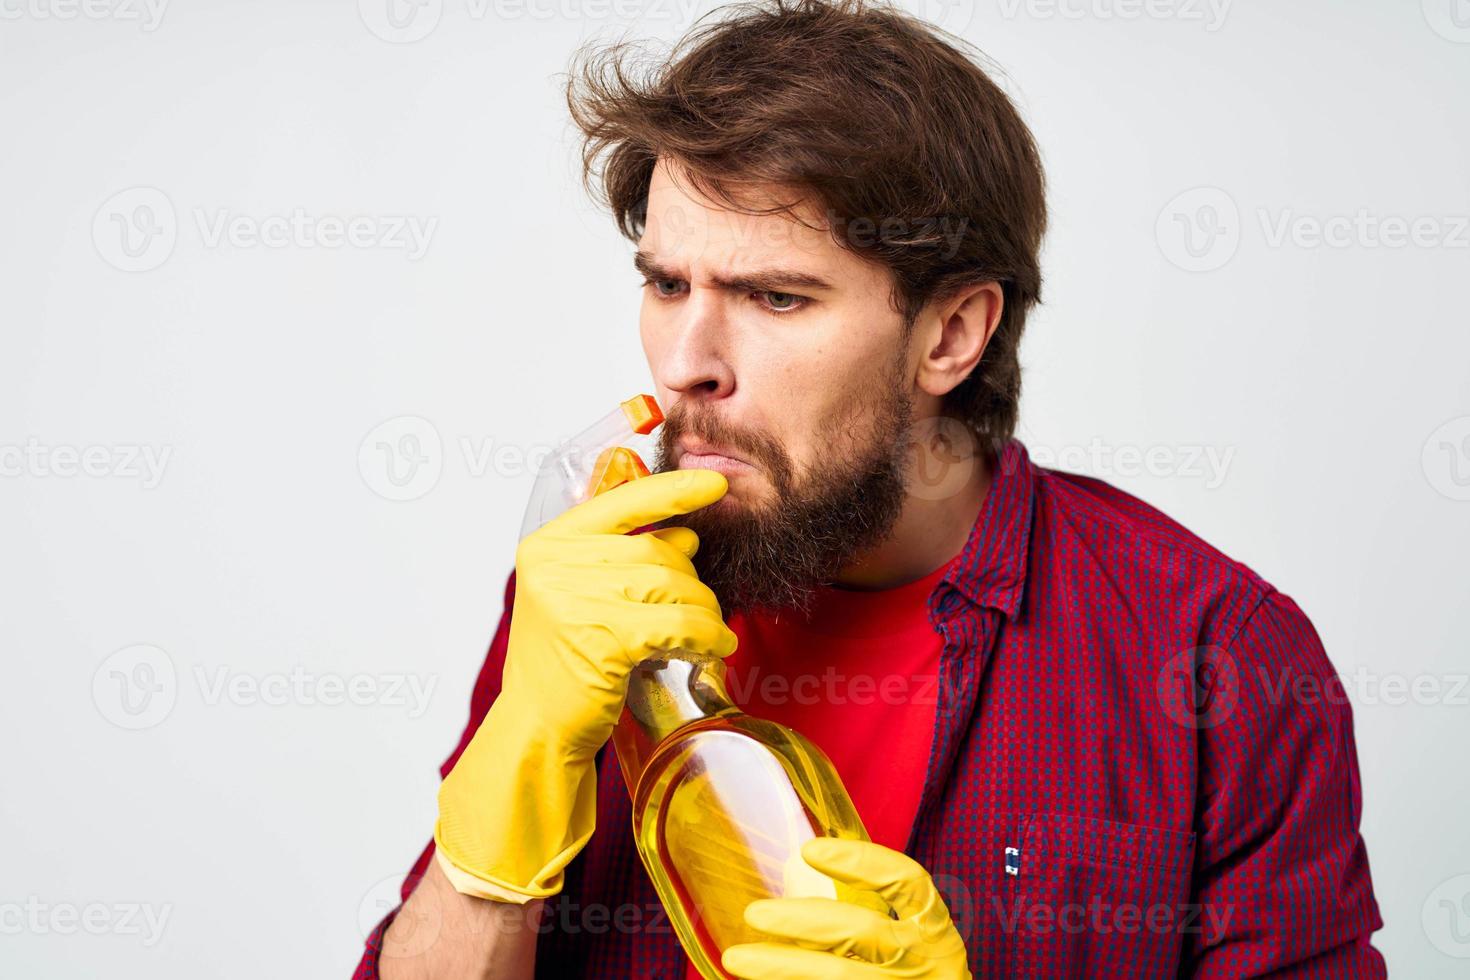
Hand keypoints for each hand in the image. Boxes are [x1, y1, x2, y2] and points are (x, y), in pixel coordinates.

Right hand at [435, 469, 736, 902]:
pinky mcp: (603, 636)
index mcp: (549, 544)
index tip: (715, 482)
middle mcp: (554, 562)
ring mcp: (574, 597)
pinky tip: (713, 647)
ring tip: (712, 631)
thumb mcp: (582, 598)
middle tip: (703, 608)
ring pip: (672, 585)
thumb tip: (686, 535)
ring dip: (703, 610)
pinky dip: (705, 635)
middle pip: (655, 550)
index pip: (621, 501)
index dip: (673, 489)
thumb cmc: (566, 664)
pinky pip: (677, 623)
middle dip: (691, 580)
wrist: (537, 727)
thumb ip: (624, 560)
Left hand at [723, 838, 971, 978]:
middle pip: (863, 930)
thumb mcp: (903, 951)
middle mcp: (928, 962)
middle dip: (801, 920)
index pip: (908, 882)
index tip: (810, 850)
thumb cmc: (906, 979)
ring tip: (737, 957)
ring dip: (781, 965)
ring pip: (839, 976)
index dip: (861, 861)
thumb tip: (791, 900)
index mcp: (935, 932)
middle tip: (754, 913)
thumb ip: (860, 930)